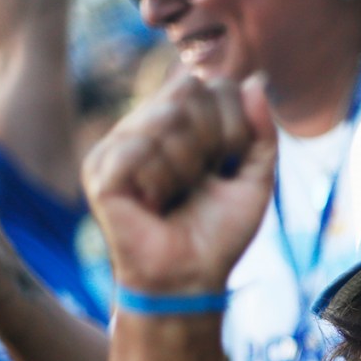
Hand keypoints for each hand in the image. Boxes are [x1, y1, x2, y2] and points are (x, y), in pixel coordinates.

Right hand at [82, 75, 276, 293]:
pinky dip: (161, 179)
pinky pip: (139, 146)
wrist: (192, 280)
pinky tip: (154, 203)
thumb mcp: (256, 179)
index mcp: (179, 126)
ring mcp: (118, 147)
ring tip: (177, 195)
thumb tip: (256, 80)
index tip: (227, 165)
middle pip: (190, 91)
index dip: (233, 124)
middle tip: (202, 181)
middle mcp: (145, 128)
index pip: (211, 85)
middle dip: (213, 141)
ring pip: (167, 117)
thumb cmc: (220, 233)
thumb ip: (261, 132)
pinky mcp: (99, 170)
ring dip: (188, 165)